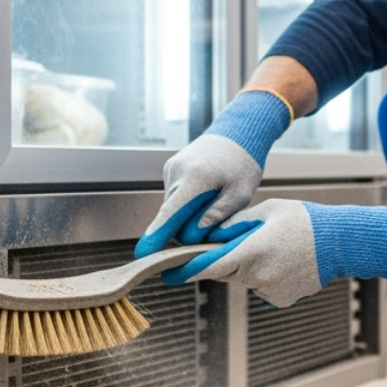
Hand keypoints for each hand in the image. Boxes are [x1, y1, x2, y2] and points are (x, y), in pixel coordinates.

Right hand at [135, 90, 291, 256]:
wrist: (237, 133)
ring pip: (173, 207)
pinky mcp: (170, 170)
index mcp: (195, 178)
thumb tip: (192, 236)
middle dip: (187, 228)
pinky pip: (175, 197)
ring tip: (214, 201)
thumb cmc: (243, 164)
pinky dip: (187, 204)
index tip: (143, 252)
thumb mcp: (240, 194)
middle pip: (172, 215)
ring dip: (188, 215)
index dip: (157, 235)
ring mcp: (171, 170)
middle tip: (214, 226)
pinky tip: (206, 194)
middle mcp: (177, 172)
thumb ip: (216, 215)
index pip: (171, 213)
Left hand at [163, 199, 386, 307]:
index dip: (186, 271)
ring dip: (247, 266)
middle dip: (225, 258)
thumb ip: (235, 223)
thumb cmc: (305, 221)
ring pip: (242, 279)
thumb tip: (211, 234)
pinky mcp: (279, 300)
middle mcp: (258, 275)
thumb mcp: (267, 210)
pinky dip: (264, 276)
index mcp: (253, 250)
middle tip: (243, 241)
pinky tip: (283, 262)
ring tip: (273, 248)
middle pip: (225, 271)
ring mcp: (269, 290)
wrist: (341, 242)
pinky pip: (259, 288)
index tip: (167, 275)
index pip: (210, 265)